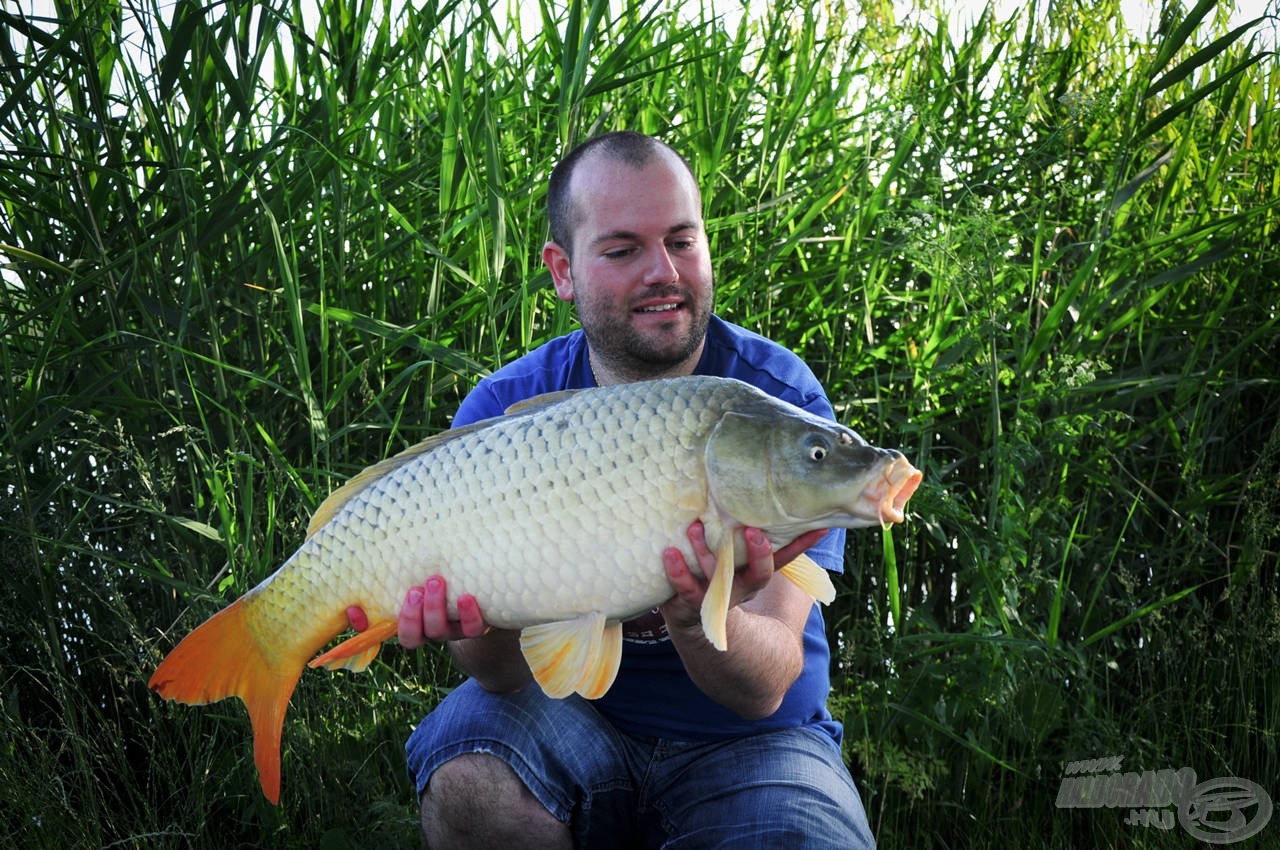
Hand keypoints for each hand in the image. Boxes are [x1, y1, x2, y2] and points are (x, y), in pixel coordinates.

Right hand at [343, 576, 488, 648]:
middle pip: (413, 636)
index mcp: (410, 624)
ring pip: (439, 631)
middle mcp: (428, 632)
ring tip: (436, 581)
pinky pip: (473, 628)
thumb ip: (394, 580)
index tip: (356, 609)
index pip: (381, 630)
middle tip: (414, 590)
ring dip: (435, 608)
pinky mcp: (476, 627)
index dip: (365, 627)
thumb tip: (360, 583)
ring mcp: (452, 631)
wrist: (486, 598)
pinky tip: (467, 597)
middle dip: (410, 615)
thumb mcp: (418, 582)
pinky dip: (470, 615)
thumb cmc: (443, 584)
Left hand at [659, 522, 826, 632]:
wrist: (691, 616)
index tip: (821, 527)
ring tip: (695, 526)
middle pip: (760, 573)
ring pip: (717, 576)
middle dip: (760, 554)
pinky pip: (686, 589)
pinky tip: (671, 552)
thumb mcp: (734, 552)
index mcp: (756, 571)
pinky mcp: (692, 601)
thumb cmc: (716, 569)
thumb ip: (744, 528)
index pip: (786, 556)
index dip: (804, 544)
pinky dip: (678, 571)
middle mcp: (743, 585)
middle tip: (753, 532)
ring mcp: (719, 596)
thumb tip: (759, 488)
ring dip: (706, 550)